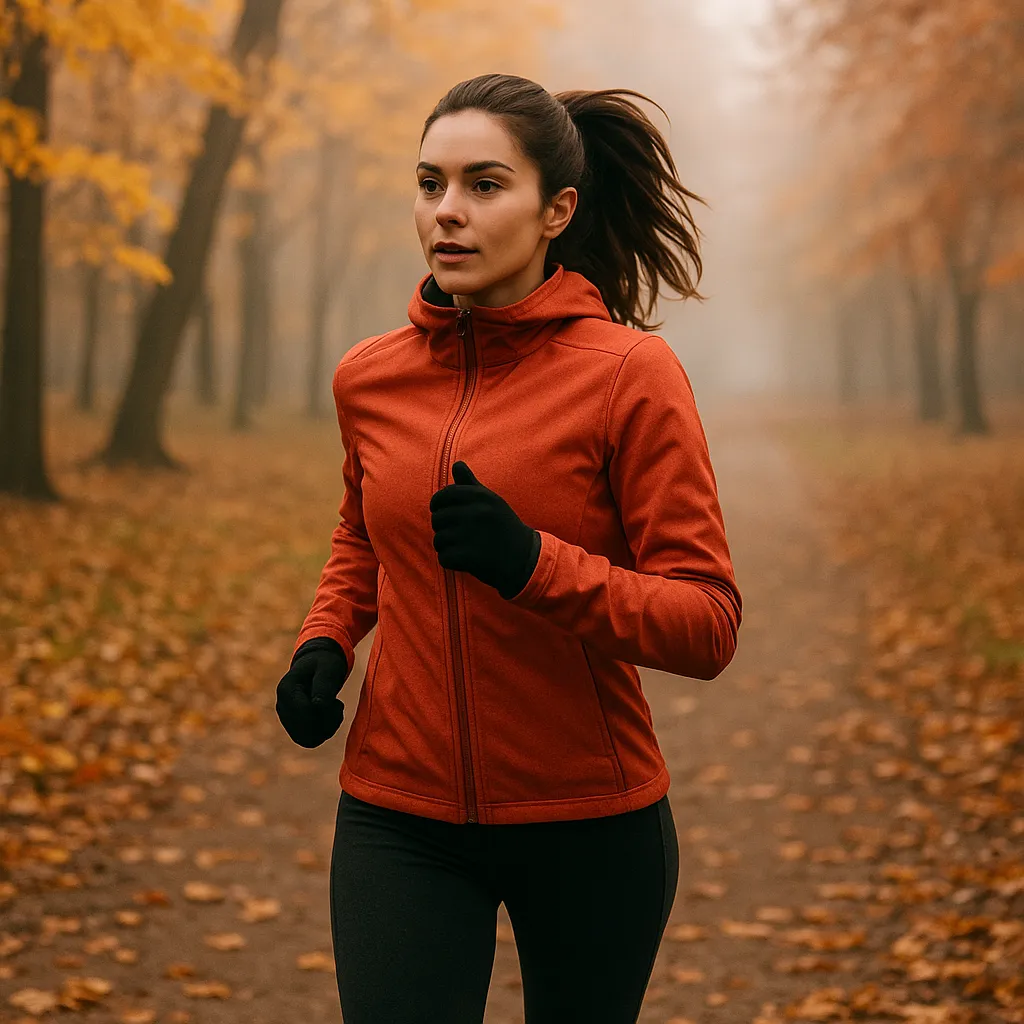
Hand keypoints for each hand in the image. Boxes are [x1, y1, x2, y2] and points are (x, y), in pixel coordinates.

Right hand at [275, 638, 348, 747]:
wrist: (318, 664)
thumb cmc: (325, 664)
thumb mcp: (328, 669)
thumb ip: (323, 686)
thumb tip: (318, 706)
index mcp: (286, 689)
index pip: (304, 713)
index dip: (325, 712)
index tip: (336, 702)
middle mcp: (281, 706)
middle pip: (304, 731)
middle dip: (327, 723)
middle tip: (337, 706)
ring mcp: (286, 718)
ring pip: (308, 740)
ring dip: (327, 730)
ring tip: (334, 710)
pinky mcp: (294, 726)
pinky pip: (309, 740)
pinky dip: (324, 733)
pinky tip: (331, 717)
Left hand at [430, 461, 539, 599]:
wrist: (525, 559)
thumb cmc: (504, 527)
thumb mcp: (492, 502)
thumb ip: (470, 485)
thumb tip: (456, 464)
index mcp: (481, 496)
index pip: (443, 496)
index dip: (438, 505)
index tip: (442, 513)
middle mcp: (476, 512)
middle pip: (437, 519)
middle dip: (443, 529)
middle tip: (458, 535)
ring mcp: (472, 535)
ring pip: (439, 539)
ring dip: (446, 547)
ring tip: (462, 548)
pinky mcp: (469, 557)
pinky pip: (444, 557)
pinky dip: (450, 562)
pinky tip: (464, 561)